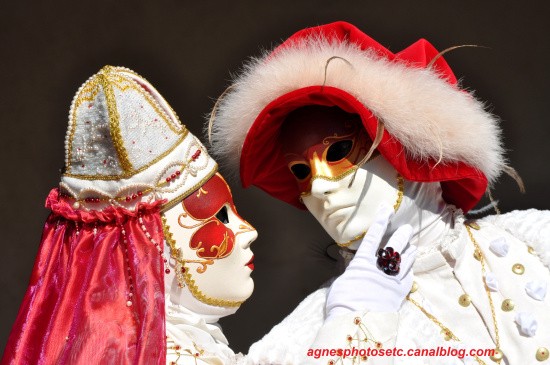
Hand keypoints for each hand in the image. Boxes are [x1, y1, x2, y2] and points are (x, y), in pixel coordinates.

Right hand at [325, 203, 415, 319]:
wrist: (358, 324)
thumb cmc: (342, 304)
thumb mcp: (340, 284)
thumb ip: (349, 274)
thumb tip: (351, 268)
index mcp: (362, 264)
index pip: (372, 238)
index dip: (380, 222)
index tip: (386, 210)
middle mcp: (379, 269)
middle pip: (394, 248)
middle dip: (401, 236)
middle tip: (407, 228)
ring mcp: (391, 281)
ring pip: (404, 262)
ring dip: (409, 253)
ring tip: (412, 246)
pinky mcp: (398, 295)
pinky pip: (407, 279)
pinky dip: (409, 272)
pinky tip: (411, 268)